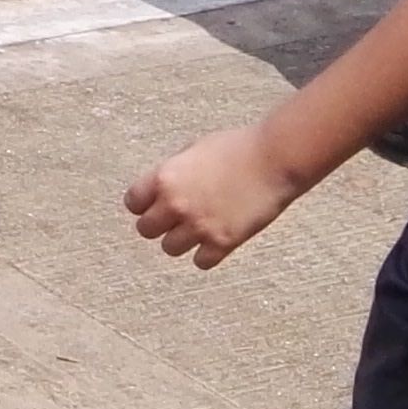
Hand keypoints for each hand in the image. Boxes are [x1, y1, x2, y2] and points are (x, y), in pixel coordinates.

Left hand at [127, 122, 308, 268]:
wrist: (274, 159)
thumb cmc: (237, 147)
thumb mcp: (194, 150)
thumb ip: (174, 172)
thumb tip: (164, 188)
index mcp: (165, 178)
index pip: (133, 203)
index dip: (143, 204)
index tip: (154, 204)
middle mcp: (176, 204)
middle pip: (146, 230)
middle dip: (159, 224)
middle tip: (176, 219)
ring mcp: (199, 226)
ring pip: (169, 248)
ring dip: (181, 240)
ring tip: (197, 229)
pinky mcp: (223, 242)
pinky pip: (201, 262)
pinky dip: (206, 255)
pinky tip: (216, 242)